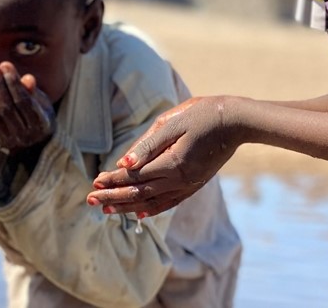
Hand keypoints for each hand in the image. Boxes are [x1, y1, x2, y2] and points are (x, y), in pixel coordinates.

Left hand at [0, 62, 54, 152]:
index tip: (5, 65)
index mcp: (42, 125)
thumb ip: (32, 90)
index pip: (24, 102)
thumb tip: (27, 79)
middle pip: (6, 109)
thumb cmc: (40, 110)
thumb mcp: (42, 100)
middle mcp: (26, 136)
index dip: (13, 83)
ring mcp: (10, 141)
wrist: (35, 136)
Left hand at [86, 96, 236, 216]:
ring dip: (128, 206)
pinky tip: (139, 212)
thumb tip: (123, 162)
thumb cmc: (203, 114)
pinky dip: (152, 208)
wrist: (236, 121)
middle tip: (91, 200)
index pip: (135, 176)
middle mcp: (180, 179)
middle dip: (113, 197)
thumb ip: (148, 144)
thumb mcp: (173, 122)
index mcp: (173, 163)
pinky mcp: (195, 184)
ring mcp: (189, 184)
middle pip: (140, 193)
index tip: (94, 181)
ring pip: (153, 201)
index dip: (113, 179)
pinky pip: (170, 201)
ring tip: (107, 209)